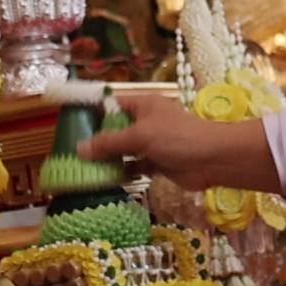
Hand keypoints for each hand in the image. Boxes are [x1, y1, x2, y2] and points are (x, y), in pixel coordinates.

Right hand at [76, 94, 284, 193]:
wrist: (212, 159)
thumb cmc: (176, 138)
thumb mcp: (139, 136)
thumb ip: (109, 143)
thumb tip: (79, 148)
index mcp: (144, 105)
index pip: (114, 104)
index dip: (94, 112)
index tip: (73, 124)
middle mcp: (148, 121)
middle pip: (118, 129)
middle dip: (99, 141)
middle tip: (74, 153)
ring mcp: (154, 143)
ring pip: (126, 150)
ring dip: (110, 159)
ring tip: (85, 169)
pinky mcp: (159, 162)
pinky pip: (136, 166)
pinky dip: (124, 173)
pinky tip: (107, 181)